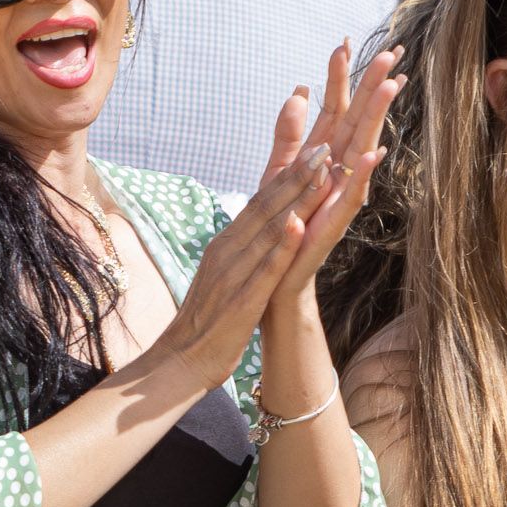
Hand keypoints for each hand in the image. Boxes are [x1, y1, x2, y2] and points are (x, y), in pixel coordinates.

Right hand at [136, 144, 327, 392]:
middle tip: (326, 145)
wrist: (181, 361)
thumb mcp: (223, 277)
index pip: (261, 202)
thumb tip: (258, 231)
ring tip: (322, 171)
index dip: (289, 174)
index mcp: (226, 245)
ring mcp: (233, 274)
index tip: (314, 150)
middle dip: (298, 174)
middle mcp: (227, 251)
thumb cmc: (207, 323)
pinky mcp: (242, 300)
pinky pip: (264, 269)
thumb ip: (240, 252)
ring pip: (269, 228)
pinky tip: (297, 225)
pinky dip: (281, 245)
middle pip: (266, 205)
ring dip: (296, 197)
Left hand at [260, 42, 401, 298]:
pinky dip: (363, 173)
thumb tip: (300, 89)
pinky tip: (374, 153)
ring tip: (391, 85)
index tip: (344, 41)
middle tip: (391, 51)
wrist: (279, 273)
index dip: (340, 77)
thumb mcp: (278, 170)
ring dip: (377, 118)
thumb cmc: (284, 222)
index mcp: (324, 155)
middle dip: (373, 85)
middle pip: (358, 120)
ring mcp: (342, 193)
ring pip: (363, 148)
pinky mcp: (336, 221)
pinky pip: (353, 194)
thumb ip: (288, 132)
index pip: (336, 108)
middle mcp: (339, 170)